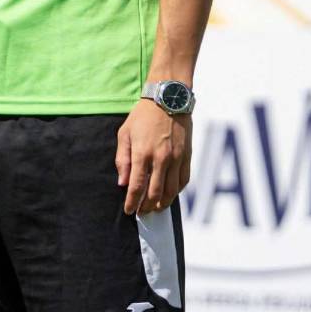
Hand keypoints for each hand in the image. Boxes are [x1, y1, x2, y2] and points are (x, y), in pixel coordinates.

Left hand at [115, 101, 191, 215]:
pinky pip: (184, 181)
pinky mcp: (187, 156)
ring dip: (163, 204)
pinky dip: (176, 192)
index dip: (132, 202)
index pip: (136, 187)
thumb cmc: (142, 115)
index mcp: (142, 153)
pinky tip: (170, 194)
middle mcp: (161, 159)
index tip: (129, 211)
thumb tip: (122, 183)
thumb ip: (122, 159)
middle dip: (147, 207)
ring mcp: (176, 158)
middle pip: (155, 194)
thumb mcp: (124, 133)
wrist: (168, 99)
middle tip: (141, 211)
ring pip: (172, 192)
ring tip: (155, 207)